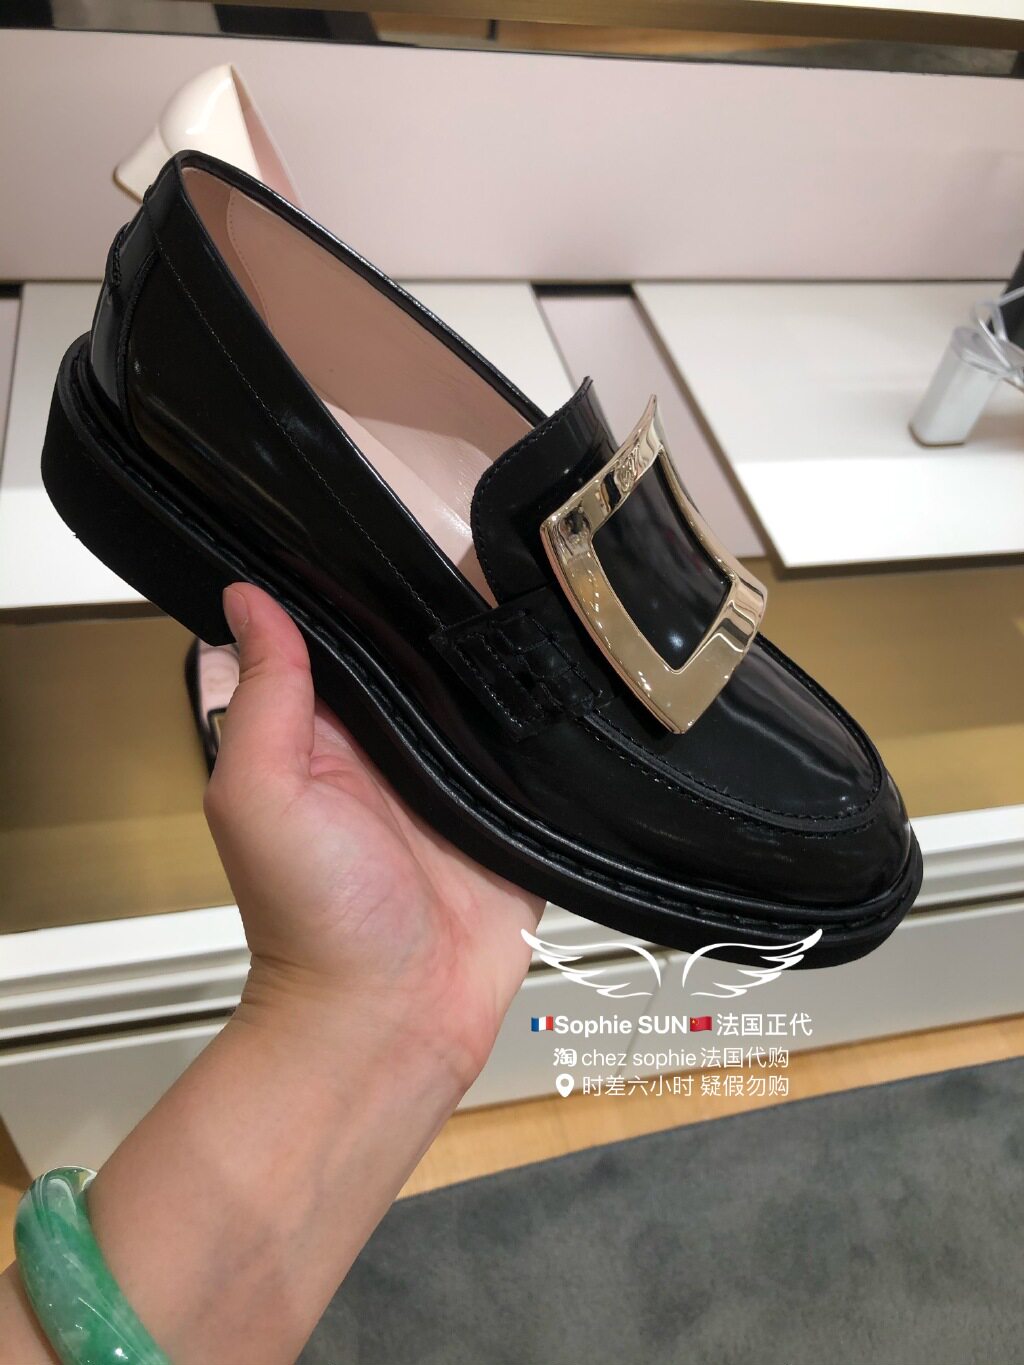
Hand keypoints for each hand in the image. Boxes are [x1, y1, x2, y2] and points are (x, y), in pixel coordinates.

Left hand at [206, 584, 542, 1091]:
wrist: (393, 1018)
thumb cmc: (311, 920)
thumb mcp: (260, 795)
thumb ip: (264, 698)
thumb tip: (248, 598)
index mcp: (324, 731)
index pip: (343, 631)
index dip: (361, 581)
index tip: (395, 521)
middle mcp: (391, 745)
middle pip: (425, 654)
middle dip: (452, 609)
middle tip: (494, 541)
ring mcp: (455, 776)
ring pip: (487, 692)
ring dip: (508, 659)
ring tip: (548, 585)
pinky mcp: (511, 811)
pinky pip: (536, 748)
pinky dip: (552, 718)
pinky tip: (580, 669)